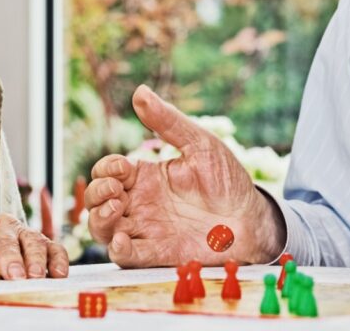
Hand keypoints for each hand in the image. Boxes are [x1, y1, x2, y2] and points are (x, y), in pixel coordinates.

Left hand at [0, 211, 68, 279]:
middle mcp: (3, 224)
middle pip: (7, 240)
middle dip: (12, 258)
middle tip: (15, 275)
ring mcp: (26, 231)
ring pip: (33, 241)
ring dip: (35, 260)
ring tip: (36, 276)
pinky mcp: (45, 242)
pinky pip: (55, 248)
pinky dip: (58, 260)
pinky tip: (58, 274)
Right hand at [84, 85, 285, 267]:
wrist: (253, 218)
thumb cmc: (228, 180)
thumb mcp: (200, 144)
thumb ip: (169, 121)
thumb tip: (140, 92)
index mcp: (146, 177)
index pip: (109, 171)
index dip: (107, 168)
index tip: (124, 166)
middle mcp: (141, 204)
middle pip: (98, 200)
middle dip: (96, 193)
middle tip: (115, 190)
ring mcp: (147, 230)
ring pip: (103, 230)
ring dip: (99, 219)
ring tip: (115, 209)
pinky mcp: (158, 254)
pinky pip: (127, 257)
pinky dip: (118, 250)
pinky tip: (123, 240)